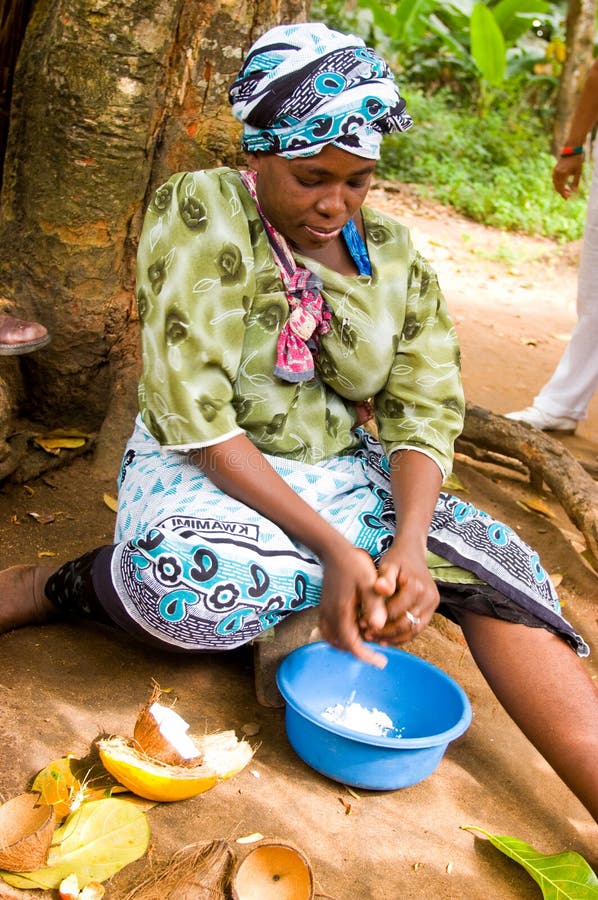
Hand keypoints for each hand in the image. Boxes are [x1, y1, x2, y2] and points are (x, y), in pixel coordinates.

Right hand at [318, 546, 388, 668]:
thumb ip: (373, 605)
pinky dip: (340, 637)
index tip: (382, 662)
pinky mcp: (324, 607)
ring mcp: (325, 612)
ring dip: (349, 645)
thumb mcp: (369, 583)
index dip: (366, 656)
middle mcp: (330, 616)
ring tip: (367, 645)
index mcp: (341, 613)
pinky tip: (354, 632)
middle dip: (359, 652)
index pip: (352, 645)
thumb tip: (377, 627)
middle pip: (342, 645)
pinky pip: (329, 630)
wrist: (334, 551)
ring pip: (334, 639)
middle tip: (378, 655)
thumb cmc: (354, 565)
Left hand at [360, 545, 438, 645]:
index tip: (362, 625)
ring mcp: (433, 604)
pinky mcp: (433, 609)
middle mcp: (428, 597)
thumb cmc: (397, 559)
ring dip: (394, 638)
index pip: (394, 612)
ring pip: (413, 630)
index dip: (377, 620)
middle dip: (385, 633)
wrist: (413, 552)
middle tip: (367, 636)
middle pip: (405, 624)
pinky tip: (388, 639)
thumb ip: (385, 579)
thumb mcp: (388, 565)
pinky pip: (418, 628)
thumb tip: (379, 588)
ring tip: (376, 640)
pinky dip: (403, 636)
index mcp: (416, 587)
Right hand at [552, 155, 583, 198]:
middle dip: (562, 193)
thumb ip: (576, 182)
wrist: (571, 152)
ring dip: (560, 189)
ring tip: (567, 191)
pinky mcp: (554, 171)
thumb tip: (574, 191)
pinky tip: (563, 186)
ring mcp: (555, 172)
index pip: (562, 187)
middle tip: (567, 196)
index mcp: (564, 173)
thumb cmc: (576, 161)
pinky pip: (554, 180)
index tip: (567, 198)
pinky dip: (558, 185)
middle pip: (557, 187)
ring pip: (555, 184)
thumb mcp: (578, 172)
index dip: (564, 194)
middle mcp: (558, 173)